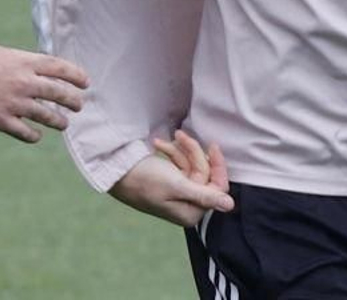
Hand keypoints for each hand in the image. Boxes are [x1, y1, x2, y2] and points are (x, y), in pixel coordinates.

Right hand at [0, 44, 88, 142]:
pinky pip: (26, 133)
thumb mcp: (2, 53)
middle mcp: (24, 82)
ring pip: (47, 116)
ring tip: (63, 124)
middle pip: (59, 93)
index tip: (85, 83)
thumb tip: (40, 68)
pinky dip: (34, 135)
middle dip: (73, 101)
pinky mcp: (1, 120)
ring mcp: (14, 103)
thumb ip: (23, 62)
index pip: (59, 68)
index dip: (76, 75)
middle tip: (78, 105)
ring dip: (59, 121)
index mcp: (24, 62)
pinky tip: (36, 135)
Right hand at [109, 130, 233, 226]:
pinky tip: (158, 144)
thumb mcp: (177, 186)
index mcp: (191, 212)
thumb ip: (205, 195)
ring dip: (180, 150)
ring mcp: (179, 193)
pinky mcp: (170, 182)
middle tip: (179, 136)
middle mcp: (187, 205)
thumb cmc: (145, 179)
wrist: (116, 170)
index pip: (218, 188)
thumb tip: (230, 206)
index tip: (212, 145)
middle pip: (204, 174)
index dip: (217, 166)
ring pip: (193, 166)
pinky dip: (172, 153)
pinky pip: (181, 165)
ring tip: (163, 140)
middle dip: (193, 153)